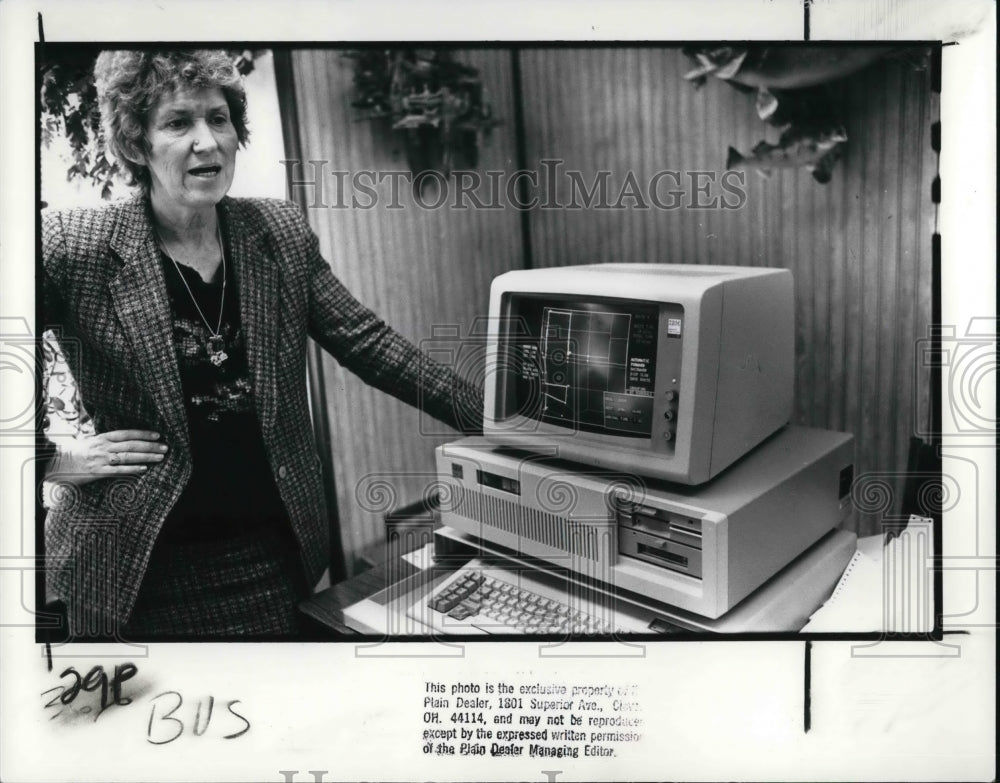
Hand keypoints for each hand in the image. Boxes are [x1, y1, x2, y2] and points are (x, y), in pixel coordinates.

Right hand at [45, 430, 167, 485]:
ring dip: (146, 457)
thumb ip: (106, 442)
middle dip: (150, 446)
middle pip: (131, 445)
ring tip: (160, 458)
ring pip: (128, 456)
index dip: (143, 434)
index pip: (127, 434)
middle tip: (165, 448)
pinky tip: (144, 469)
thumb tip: (123, 442)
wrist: (55, 462)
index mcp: (102, 438)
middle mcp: (103, 447)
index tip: (157, 435)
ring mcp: (101, 459)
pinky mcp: (97, 472)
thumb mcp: (90, 443)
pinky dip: (131, 469)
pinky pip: (117, 470)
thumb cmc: (74, 453)